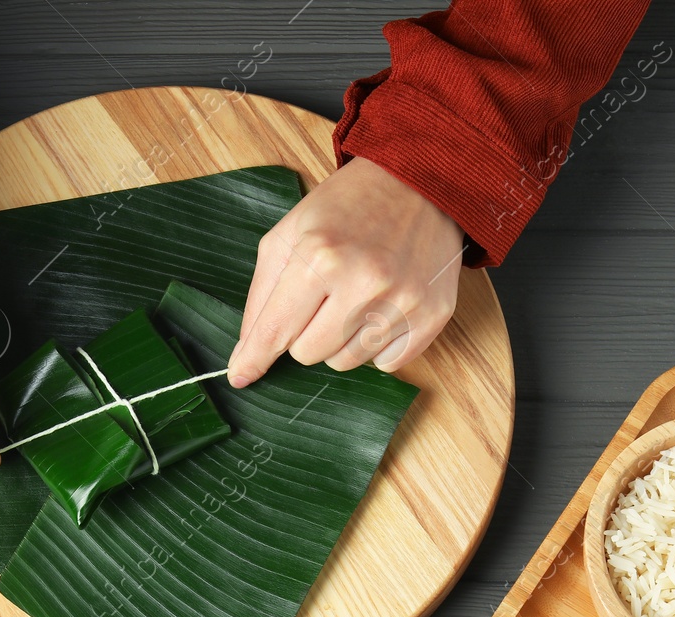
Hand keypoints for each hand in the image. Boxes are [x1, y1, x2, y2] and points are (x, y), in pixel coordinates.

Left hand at [228, 156, 464, 386]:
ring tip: (354, 298)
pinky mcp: (432, 316)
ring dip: (341, 339)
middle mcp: (364, 282)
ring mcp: (403, 301)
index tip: (241, 375)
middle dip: (305, 333)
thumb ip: (261, 297)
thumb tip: (245, 360)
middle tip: (321, 298)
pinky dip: (377, 344)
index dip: (253, 359)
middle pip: (308, 354)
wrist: (418, 182)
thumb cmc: (346, 207)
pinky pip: (386, 364)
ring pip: (346, 363)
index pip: (276, 332)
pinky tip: (381, 308)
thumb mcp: (289, 234)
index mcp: (321, 256)